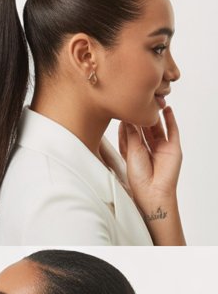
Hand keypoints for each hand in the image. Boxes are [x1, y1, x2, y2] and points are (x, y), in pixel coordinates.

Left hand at [118, 108, 184, 244]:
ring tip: (151, 101)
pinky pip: (173, 131)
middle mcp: (147, 149)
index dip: (126, 121)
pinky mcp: (173, 149)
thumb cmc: (138, 177)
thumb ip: (131, 134)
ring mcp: (161, 148)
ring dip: (154, 115)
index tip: (120, 108)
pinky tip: (167, 110)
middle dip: (140, 116)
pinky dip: (171, 120)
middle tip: (136, 101)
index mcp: (134, 152)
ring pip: (157, 127)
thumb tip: (129, 117)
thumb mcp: (131, 151)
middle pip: (143, 128)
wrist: (153, 192)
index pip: (129, 132)